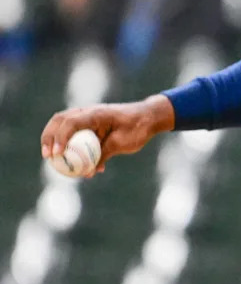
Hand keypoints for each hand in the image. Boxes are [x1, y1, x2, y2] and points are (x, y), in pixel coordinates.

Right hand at [40, 94, 174, 173]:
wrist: (148, 118)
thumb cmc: (138, 128)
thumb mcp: (122, 143)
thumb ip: (104, 153)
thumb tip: (89, 171)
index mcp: (96, 114)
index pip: (71, 123)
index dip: (60, 138)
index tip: (56, 154)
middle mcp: (89, 113)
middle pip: (60, 121)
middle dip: (49, 137)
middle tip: (48, 156)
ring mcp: (88, 117)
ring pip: (64, 125)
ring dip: (55, 140)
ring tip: (53, 158)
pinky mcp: (90, 124)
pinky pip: (75, 133)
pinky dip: (69, 144)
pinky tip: (78, 163)